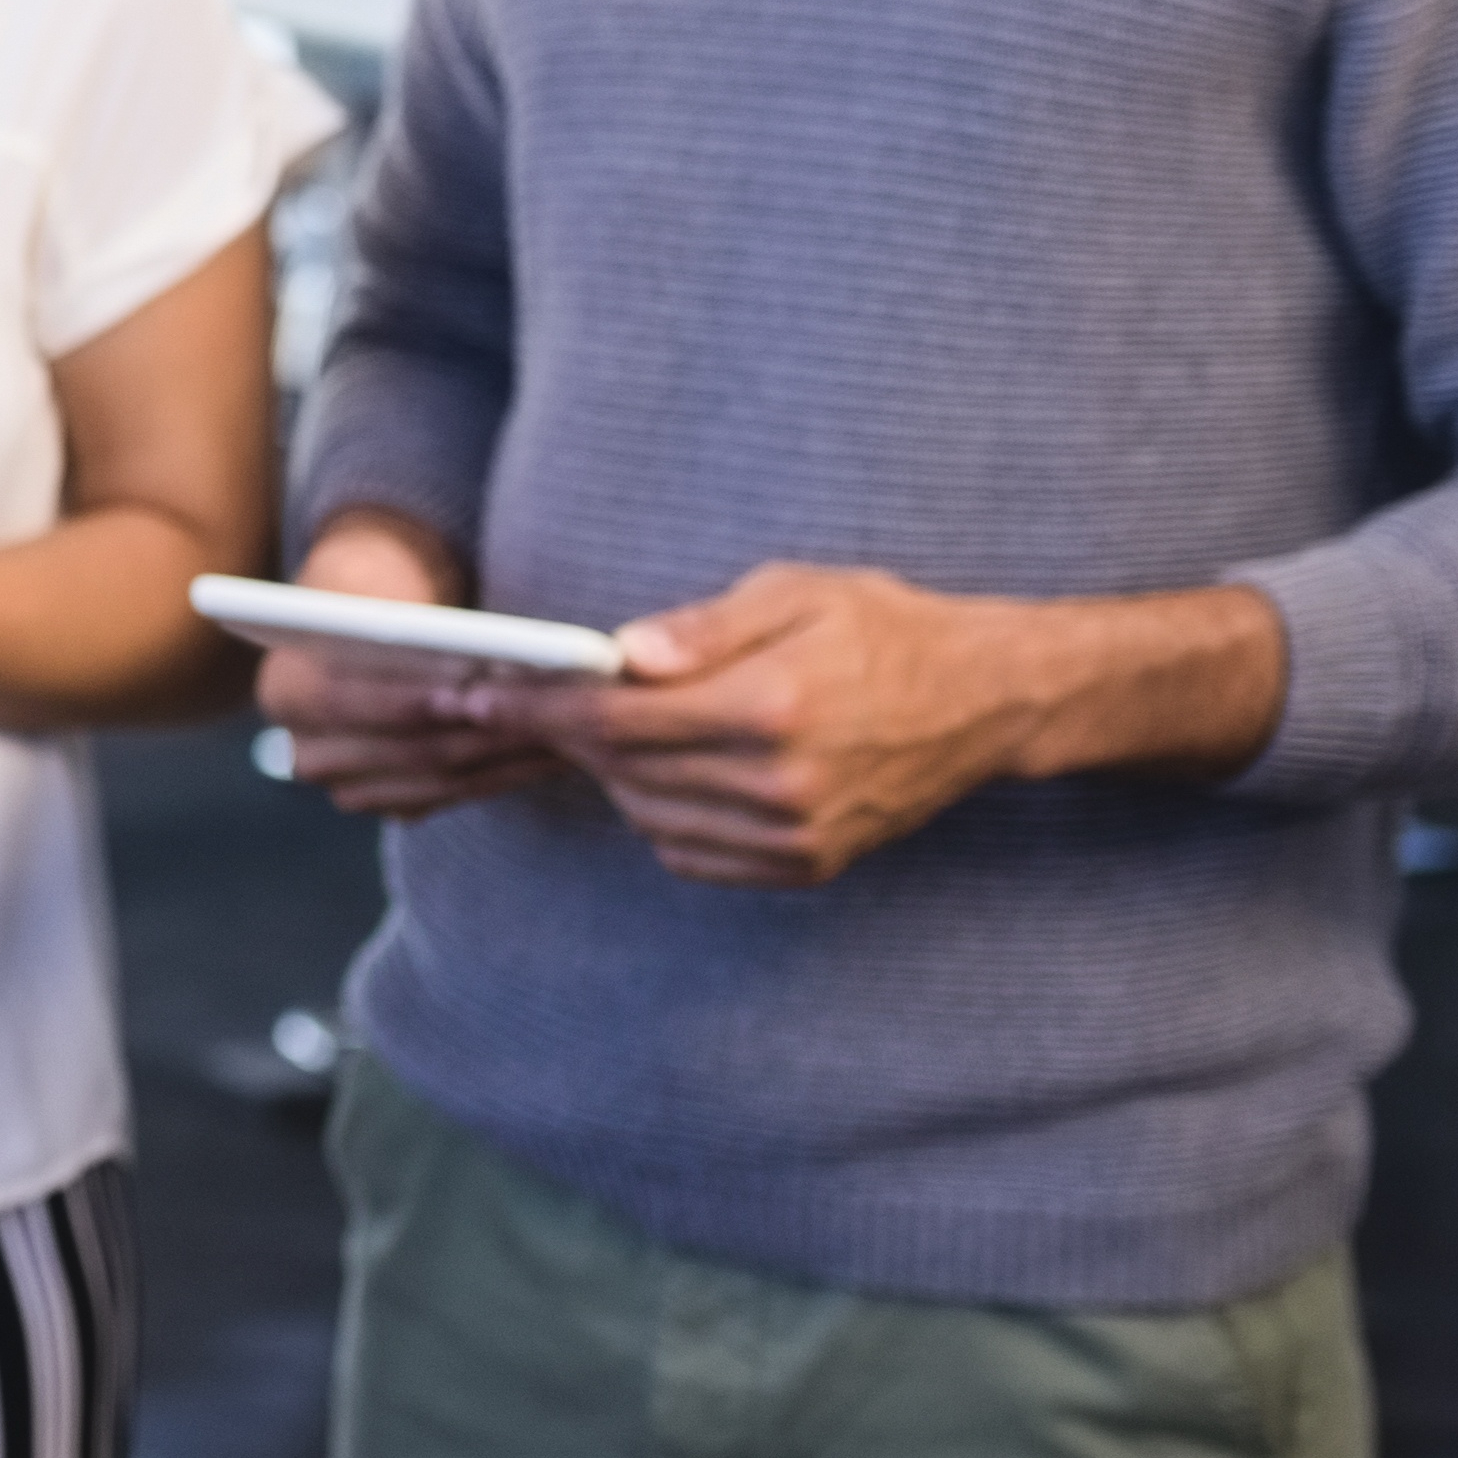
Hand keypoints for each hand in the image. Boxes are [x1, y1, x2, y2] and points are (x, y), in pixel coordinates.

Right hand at [250, 513, 572, 821]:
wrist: (376, 612)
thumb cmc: (383, 588)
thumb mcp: (383, 586)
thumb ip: (409, 623)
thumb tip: (471, 664)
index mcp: (285, 691)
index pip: (344, 702)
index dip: (411, 696)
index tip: (473, 679)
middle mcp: (306, 752)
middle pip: (406, 750)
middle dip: (481, 727)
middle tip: (544, 707)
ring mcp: (349, 786)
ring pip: (441, 779)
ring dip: (508, 752)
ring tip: (565, 724)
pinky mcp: (394, 802)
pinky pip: (458, 796)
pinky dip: (507, 771)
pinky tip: (552, 748)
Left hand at [497, 563, 1278, 890]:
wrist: (984, 700)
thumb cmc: (882, 627)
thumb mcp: (795, 592)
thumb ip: (702, 626)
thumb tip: (621, 654)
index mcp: (772, 706)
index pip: (616, 715)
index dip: (534, 705)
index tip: (474, 694)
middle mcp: (781, 782)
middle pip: (621, 767)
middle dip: (558, 733)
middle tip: (510, 702)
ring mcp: (795, 834)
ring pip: (646, 815)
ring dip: (610, 773)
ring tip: (604, 726)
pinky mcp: (805, 865)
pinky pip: (689, 852)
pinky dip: (658, 814)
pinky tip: (668, 770)